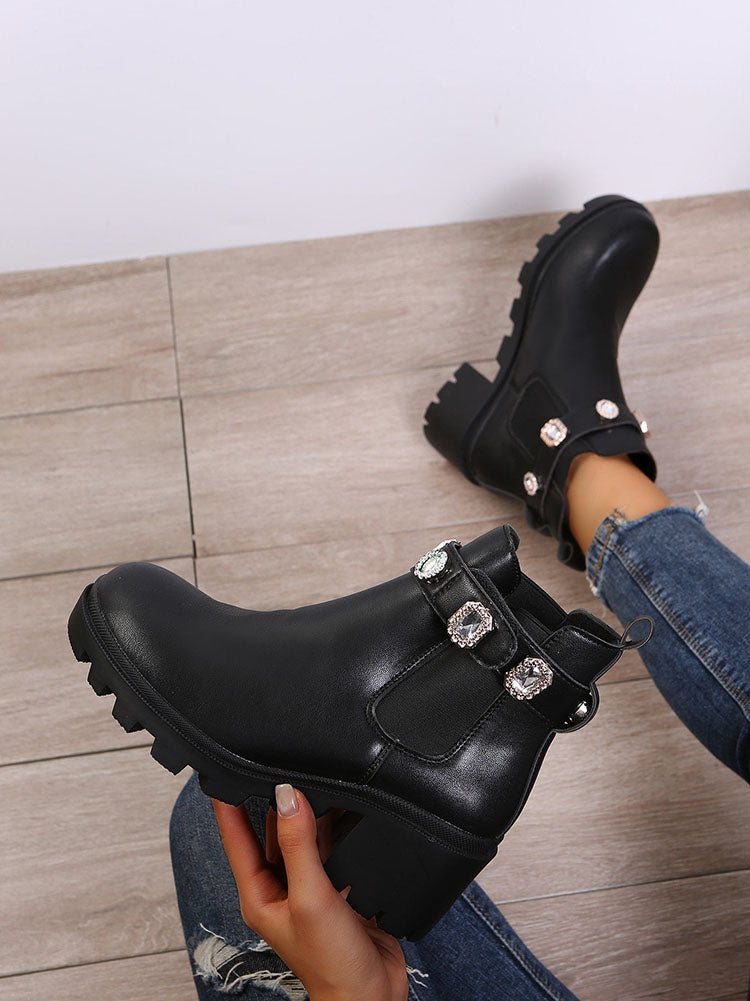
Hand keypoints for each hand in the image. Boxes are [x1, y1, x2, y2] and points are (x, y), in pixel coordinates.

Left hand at [213, 784, 408, 1000]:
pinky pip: (330, 847)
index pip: (236, 837)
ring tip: (314, 781)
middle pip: (270, 831)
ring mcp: (307, 888)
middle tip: (281, 766)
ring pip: (302, 836)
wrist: (371, 995)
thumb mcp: (309, 898)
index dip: (228, 802)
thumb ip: (298, 845)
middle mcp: (280, 888)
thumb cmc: (331, 965)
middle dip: (276, 801)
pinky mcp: (335, 888)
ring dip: (308, 813)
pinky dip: (334, 828)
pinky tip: (341, 810)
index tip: (224, 768)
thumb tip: (287, 797)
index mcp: (259, 894)